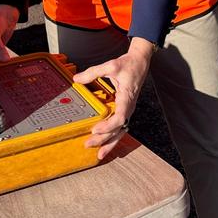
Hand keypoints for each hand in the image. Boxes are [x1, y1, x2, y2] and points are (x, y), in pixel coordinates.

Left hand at [73, 36, 154, 159]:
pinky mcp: (125, 110)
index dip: (108, 126)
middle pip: (118, 129)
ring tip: (99, 154)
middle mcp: (129, 107)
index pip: (120, 117)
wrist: (140, 63)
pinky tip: (105, 144)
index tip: (95, 128)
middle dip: (104, 139)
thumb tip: (77, 79)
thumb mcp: (111, 65)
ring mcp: (128, 110)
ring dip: (110, 143)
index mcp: (127, 98)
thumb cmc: (128, 64)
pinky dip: (113, 137)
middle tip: (88, 144)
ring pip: (121, 131)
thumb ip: (93, 72)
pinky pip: (120, 127)